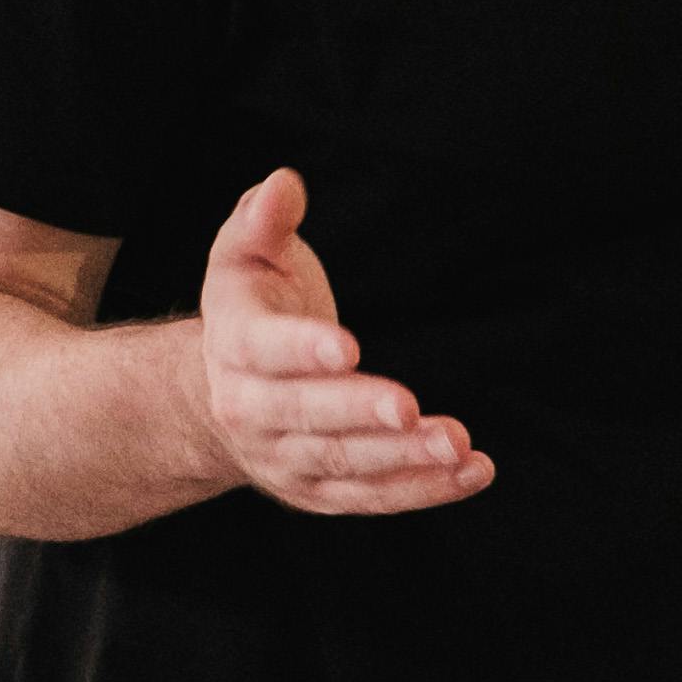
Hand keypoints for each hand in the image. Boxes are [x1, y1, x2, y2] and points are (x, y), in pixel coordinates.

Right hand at [191, 170, 489, 516]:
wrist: (211, 400)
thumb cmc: (250, 310)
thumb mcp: (243, 256)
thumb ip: (264, 219)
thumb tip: (285, 183)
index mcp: (234, 346)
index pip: (265, 350)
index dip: (304, 350)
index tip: (349, 347)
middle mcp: (251, 411)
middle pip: (306, 417)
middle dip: (358, 413)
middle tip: (410, 408)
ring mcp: (285, 458)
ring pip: (344, 464)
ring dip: (402, 459)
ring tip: (456, 444)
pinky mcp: (318, 492)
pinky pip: (372, 498)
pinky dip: (422, 490)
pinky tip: (470, 473)